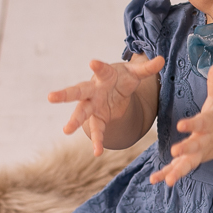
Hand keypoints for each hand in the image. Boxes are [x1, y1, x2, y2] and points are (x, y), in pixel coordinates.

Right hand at [48, 55, 164, 154]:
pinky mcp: (97, 119)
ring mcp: (93, 106)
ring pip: (80, 113)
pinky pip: (96, 131)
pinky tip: (98, 153)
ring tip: (66, 130)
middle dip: (64, 95)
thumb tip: (162, 59)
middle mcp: (94, 90)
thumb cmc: (123, 78)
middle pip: (77, 92)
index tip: (92, 62)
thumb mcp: (136, 74)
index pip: (101, 70)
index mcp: (104, 75)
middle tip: (50, 97)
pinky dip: (97, 141)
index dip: (98, 67)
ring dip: (74, 121)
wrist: (117, 89)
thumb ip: (147, 69)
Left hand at [150, 63, 212, 186]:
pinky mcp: (193, 160)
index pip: (200, 123)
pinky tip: (155, 180)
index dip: (191, 124)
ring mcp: (199, 152)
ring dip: (178, 171)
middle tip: (175, 151)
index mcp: (210, 123)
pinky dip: (168, 174)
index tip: (180, 125)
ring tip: (167, 180)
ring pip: (189, 163)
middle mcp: (205, 140)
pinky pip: (180, 169)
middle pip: (195, 146)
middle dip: (186, 149)